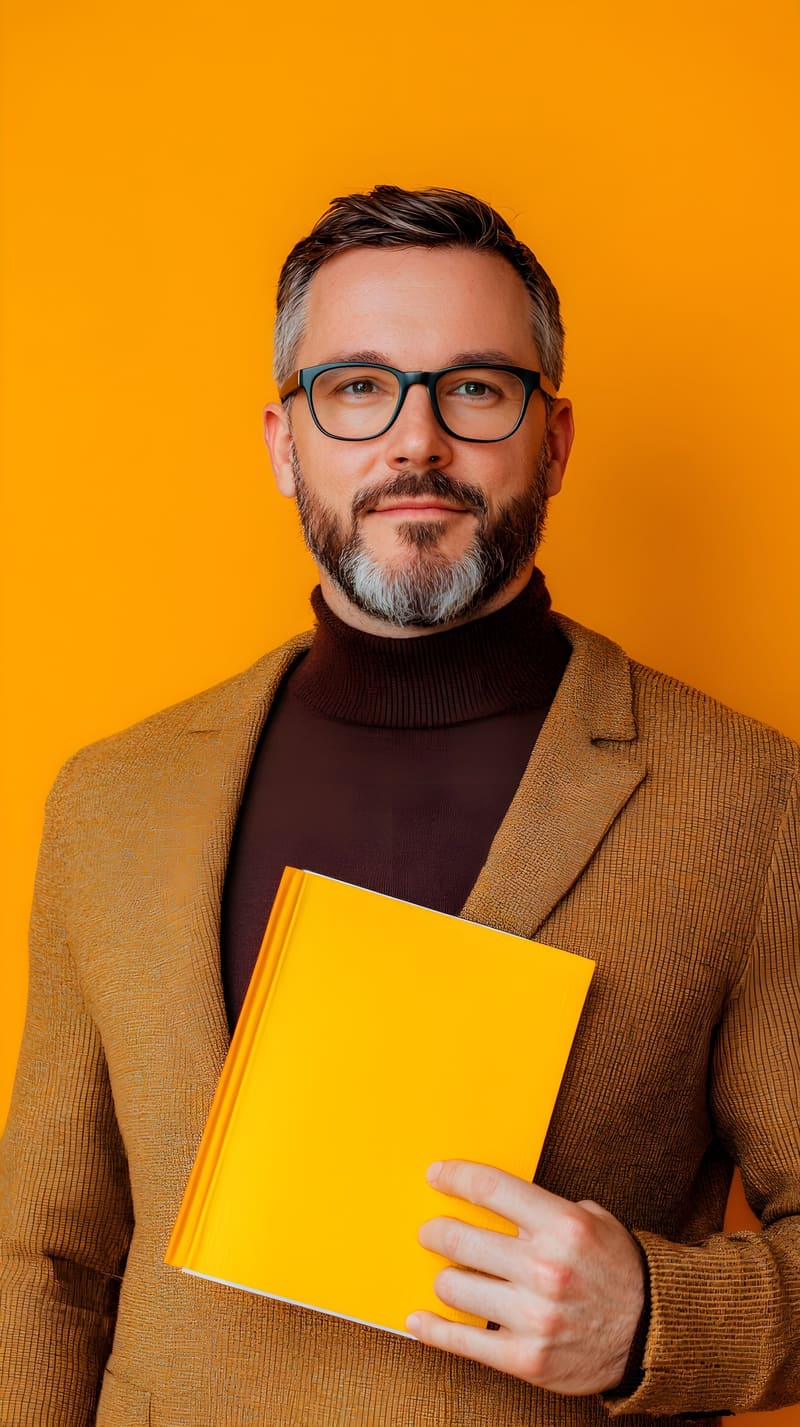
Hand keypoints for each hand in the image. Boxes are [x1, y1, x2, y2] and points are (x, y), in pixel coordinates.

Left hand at [406, 1160, 644, 1395]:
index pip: (489, 1188)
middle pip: (460, 1240)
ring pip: (454, 1289)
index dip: (454, 1177)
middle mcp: (545, 1269)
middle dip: (435, 1232)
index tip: (435, 1174)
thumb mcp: (592, 1221)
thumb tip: (486, 1197)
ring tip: (449, 1275)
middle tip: (429, 1231)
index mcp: (562, 1226)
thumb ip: (543, 1209)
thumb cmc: (617, 1270)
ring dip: (444, 1279)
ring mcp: (534, 1317)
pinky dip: (433, 1329)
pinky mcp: (527, 1359)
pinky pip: (463, 1343)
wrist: (654, 1334)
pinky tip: (418, 1319)